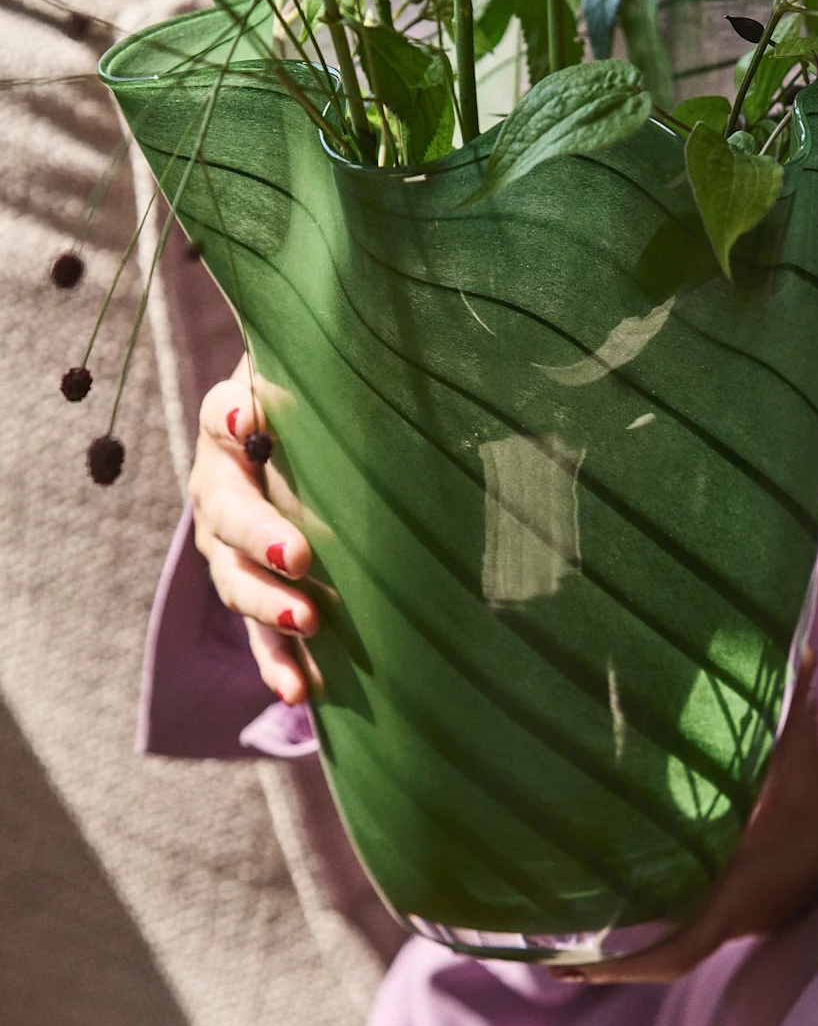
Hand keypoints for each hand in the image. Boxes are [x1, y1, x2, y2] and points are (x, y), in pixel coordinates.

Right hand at [188, 359, 318, 704]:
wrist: (304, 455)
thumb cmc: (320, 409)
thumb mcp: (321, 379)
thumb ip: (329, 367)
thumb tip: (389, 333)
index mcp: (233, 427)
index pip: (222, 416)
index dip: (234, 419)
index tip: (252, 423)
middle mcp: (220, 487)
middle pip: (227, 512)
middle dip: (262, 537)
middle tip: (301, 558)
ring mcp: (229, 548)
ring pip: (234, 580)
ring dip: (267, 607)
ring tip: (306, 626)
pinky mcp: (253, 594)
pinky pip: (257, 635)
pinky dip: (276, 664)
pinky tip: (299, 692)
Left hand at [551, 650, 817, 985]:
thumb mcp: (808, 754)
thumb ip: (794, 704)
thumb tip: (794, 647)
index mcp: (737, 892)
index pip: (681, 948)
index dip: (631, 963)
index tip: (580, 965)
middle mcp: (724, 916)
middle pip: (656, 961)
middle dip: (602, 963)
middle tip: (542, 959)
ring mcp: (720, 919)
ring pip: (659, 948)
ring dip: (609, 950)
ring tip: (543, 945)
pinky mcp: (717, 910)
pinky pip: (668, 930)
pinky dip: (629, 931)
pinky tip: (585, 915)